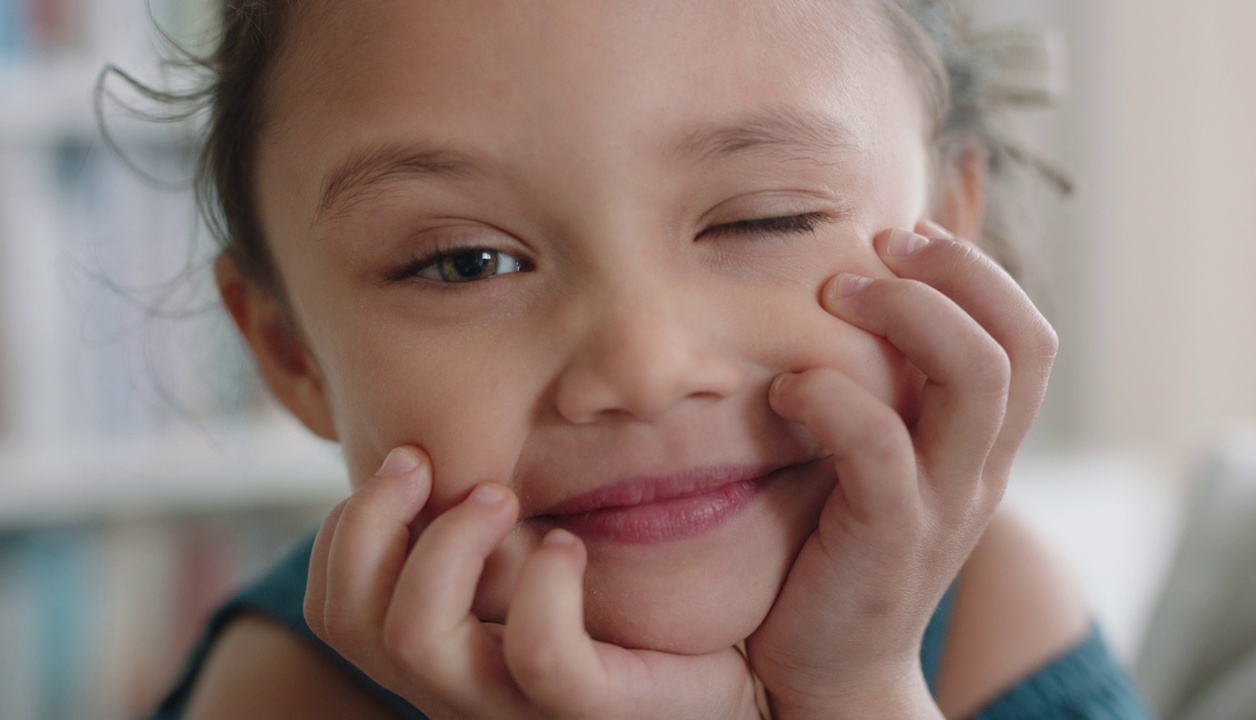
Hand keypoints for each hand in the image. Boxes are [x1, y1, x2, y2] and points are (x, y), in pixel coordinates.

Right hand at [304, 447, 763, 718]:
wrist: (749, 689)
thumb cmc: (651, 610)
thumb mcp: (554, 556)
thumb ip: (496, 525)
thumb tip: (447, 442)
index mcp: (446, 652)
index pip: (337, 607)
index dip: (347, 528)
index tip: (410, 460)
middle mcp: (462, 687)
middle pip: (348, 621)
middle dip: (371, 522)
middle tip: (431, 464)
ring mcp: (519, 708)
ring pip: (415, 639)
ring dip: (448, 543)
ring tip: (505, 496)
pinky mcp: (590, 710)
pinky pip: (538, 654)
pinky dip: (545, 583)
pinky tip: (573, 547)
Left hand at [745, 222, 1057, 717]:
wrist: (830, 671)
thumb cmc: (835, 549)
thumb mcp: (877, 462)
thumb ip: (884, 396)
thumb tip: (847, 294)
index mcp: (983, 448)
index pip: (1028, 336)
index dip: (976, 270)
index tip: (901, 237)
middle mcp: (981, 471)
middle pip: (1019, 344)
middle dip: (951, 274)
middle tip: (872, 252)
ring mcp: (944, 507)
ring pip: (974, 380)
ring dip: (903, 316)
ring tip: (831, 299)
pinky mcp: (890, 540)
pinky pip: (880, 446)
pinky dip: (830, 396)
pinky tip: (783, 392)